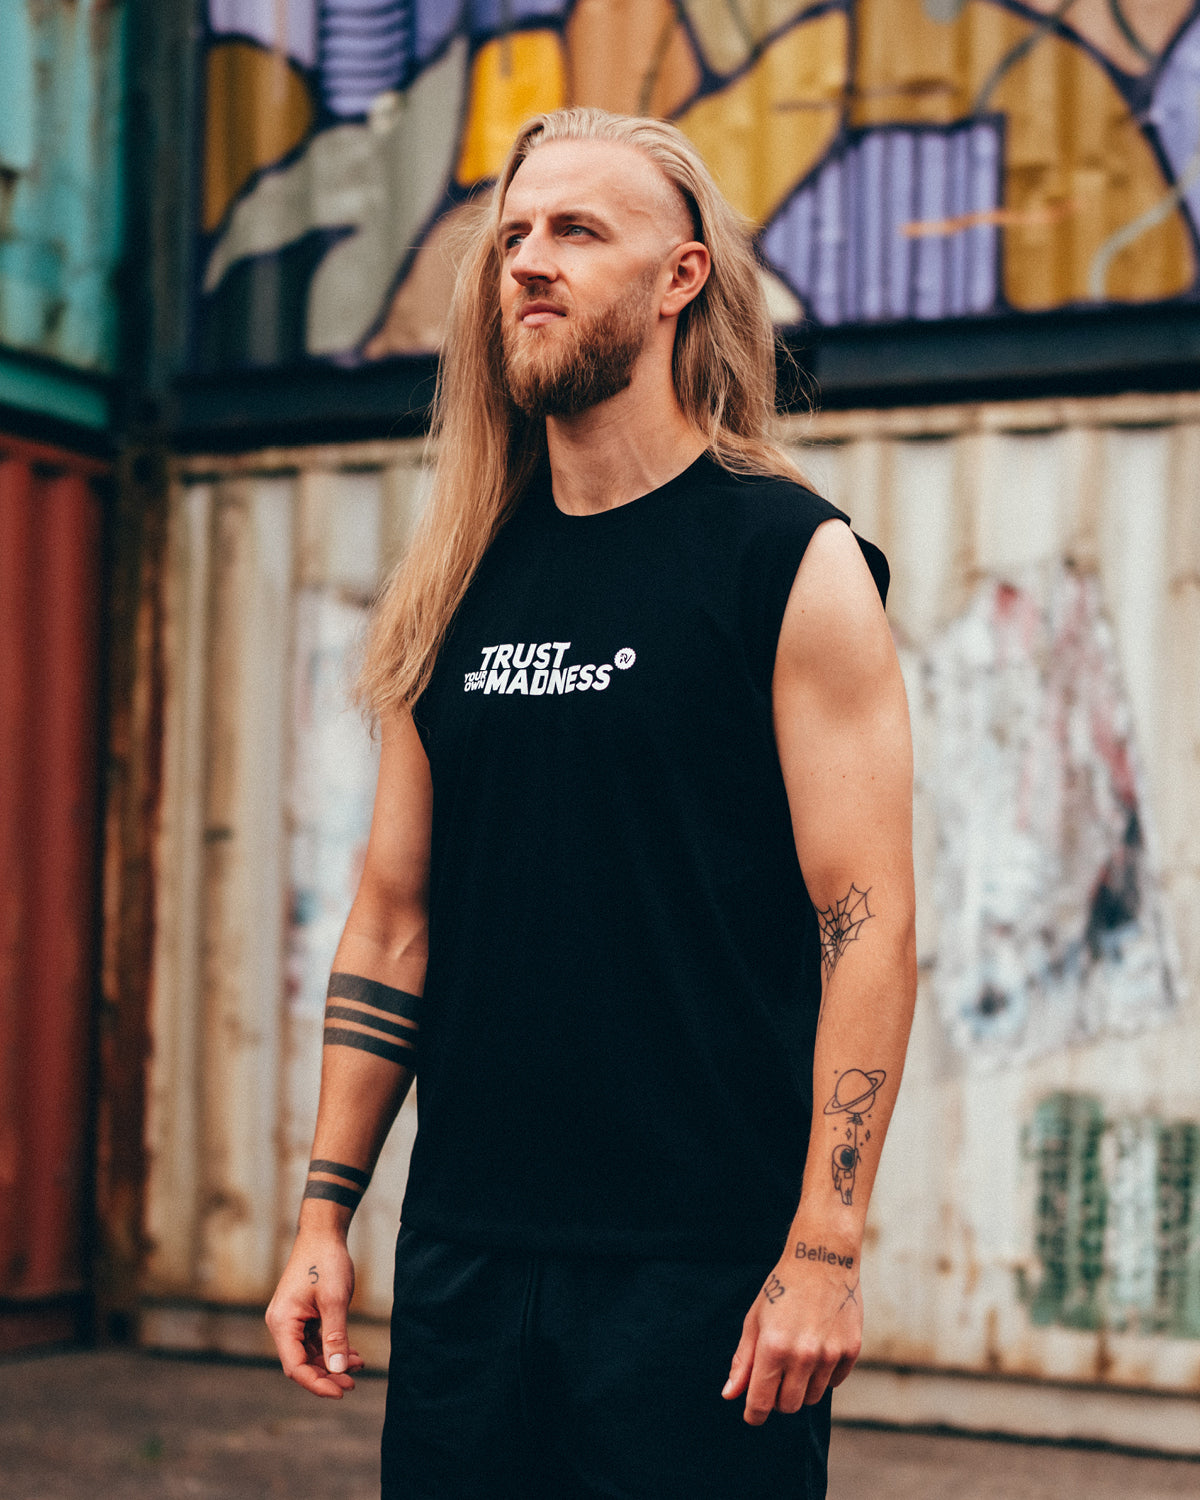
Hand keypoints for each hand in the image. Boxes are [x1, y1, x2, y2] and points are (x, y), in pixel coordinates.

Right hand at [265, 1230, 365, 1397]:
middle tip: (353, 1383)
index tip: (341, 1391)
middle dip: (327, 1375)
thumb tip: (339, 1370)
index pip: (295, 1367)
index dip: (317, 1383)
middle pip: (302, 1363)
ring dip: (332, 1362)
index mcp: (283, 1322)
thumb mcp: (335, 1300)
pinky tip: (352, 1353)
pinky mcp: (302, 1316)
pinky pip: (314, 1341)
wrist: (323, 1233)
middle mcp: (282, 1324)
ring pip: (310, 1354)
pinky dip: (332, 1348)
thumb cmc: (326, 1261)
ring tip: (358, 1365)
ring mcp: (292, 1320)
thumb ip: (336, 1336)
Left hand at [722, 1246, 862, 1424]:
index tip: (752, 1413)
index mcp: (773, 1347)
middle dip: (778, 1398)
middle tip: (775, 1375)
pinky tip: (818, 1347)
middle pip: (788, 1406)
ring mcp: (830, 1354)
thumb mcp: (755, 1320)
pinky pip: (834, 1382)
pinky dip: (824, 1374)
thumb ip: (743, 1361)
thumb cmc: (783, 1288)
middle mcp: (803, 1355)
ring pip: (812, 1397)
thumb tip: (729, 1395)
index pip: (761, 1402)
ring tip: (797, 1356)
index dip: (754, 1413)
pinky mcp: (851, 1351)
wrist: (822, 1258)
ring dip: (801, 1386)